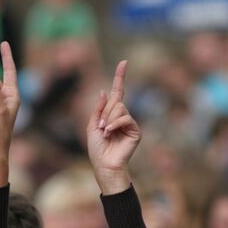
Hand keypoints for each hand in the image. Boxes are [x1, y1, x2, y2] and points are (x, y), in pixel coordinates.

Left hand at [87, 60, 140, 194]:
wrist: (104, 165)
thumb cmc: (97, 149)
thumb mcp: (92, 125)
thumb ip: (98, 108)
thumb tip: (104, 91)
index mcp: (111, 114)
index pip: (117, 91)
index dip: (120, 77)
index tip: (123, 62)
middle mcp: (122, 116)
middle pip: (116, 101)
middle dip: (105, 112)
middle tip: (101, 127)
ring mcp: (130, 123)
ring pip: (120, 108)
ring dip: (109, 119)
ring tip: (105, 132)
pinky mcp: (136, 131)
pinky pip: (126, 118)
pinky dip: (115, 124)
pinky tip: (110, 133)